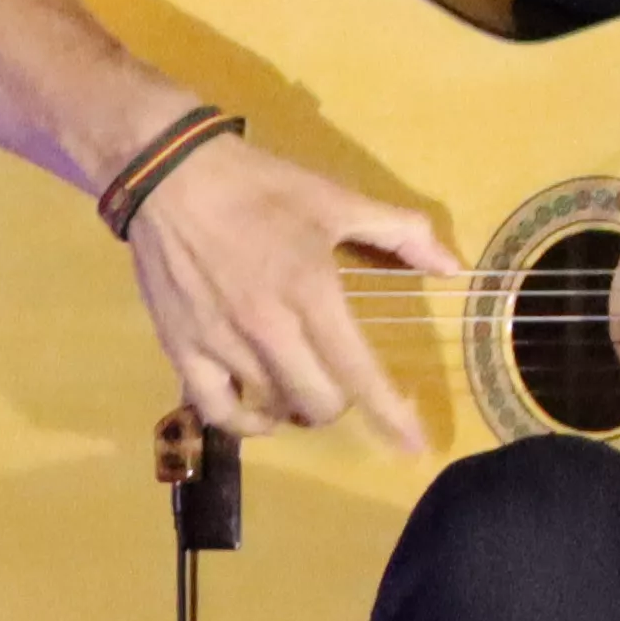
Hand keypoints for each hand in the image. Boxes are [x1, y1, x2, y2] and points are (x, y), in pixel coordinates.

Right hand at [124, 124, 457, 450]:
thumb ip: (399, 231)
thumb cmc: (258, 186)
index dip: (390, 414)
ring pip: (272, 408)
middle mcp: (268, 327)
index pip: (359, 370)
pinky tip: (256, 413)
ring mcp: (222, 342)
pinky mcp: (183, 348)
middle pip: (318, 403)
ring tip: (298, 388)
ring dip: (295, 407)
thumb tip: (452, 265)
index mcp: (311, 290)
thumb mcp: (335, 198)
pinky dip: (243, 422)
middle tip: (337, 381)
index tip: (413, 445)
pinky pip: (216, 410)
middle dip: (340, 403)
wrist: (167, 175)